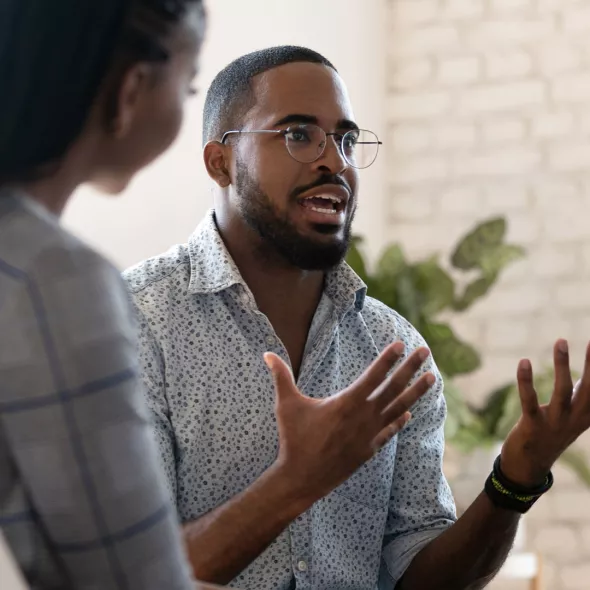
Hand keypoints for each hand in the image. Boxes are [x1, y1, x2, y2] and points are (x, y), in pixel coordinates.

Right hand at [264, 342, 434, 502]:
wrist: (301, 478)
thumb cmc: (294, 439)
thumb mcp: (287, 404)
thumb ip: (281, 376)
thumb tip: (267, 354)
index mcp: (347, 402)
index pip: (373, 375)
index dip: (388, 358)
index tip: (402, 344)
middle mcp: (364, 416)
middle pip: (393, 387)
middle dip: (411, 368)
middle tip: (426, 351)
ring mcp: (369, 434)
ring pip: (398, 408)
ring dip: (416, 392)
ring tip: (432, 378)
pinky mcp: (368, 450)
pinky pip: (389, 432)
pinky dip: (399, 421)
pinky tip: (408, 414)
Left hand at [501, 340, 589, 486]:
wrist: (529, 466)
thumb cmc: (552, 432)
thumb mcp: (573, 415)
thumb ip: (583, 395)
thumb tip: (589, 374)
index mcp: (587, 414)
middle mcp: (575, 419)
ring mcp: (555, 423)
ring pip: (563, 391)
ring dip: (562, 364)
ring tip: (562, 340)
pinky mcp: (532, 426)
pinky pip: (529, 401)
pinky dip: (526, 381)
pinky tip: (524, 362)